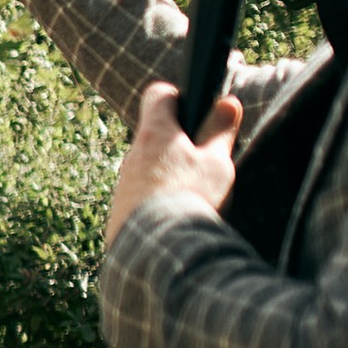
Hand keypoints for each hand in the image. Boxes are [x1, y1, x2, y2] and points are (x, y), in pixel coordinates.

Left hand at [105, 80, 240, 249]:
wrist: (155, 252)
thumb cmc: (190, 200)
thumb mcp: (216, 164)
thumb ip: (221, 132)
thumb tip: (228, 103)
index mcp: (155, 134)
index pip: (159, 94)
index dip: (178, 98)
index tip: (193, 112)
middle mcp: (132, 155)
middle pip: (156, 137)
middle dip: (178, 145)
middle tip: (202, 164)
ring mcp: (123, 184)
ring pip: (149, 170)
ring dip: (168, 177)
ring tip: (192, 199)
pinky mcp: (119, 213)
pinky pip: (141, 199)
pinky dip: (158, 203)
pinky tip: (176, 220)